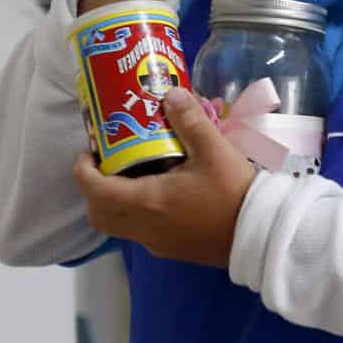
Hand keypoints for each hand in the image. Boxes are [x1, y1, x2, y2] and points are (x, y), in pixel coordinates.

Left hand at [73, 89, 258, 266]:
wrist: (259, 235)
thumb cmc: (233, 193)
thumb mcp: (214, 150)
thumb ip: (190, 120)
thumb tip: (170, 93)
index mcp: (146, 201)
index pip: (93, 189)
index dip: (83, 169)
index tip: (92, 149)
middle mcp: (143, 226)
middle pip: (98, 214)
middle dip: (94, 188)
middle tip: (110, 162)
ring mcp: (155, 242)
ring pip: (117, 226)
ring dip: (114, 202)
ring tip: (135, 174)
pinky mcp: (170, 249)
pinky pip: (138, 232)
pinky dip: (135, 214)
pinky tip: (161, 193)